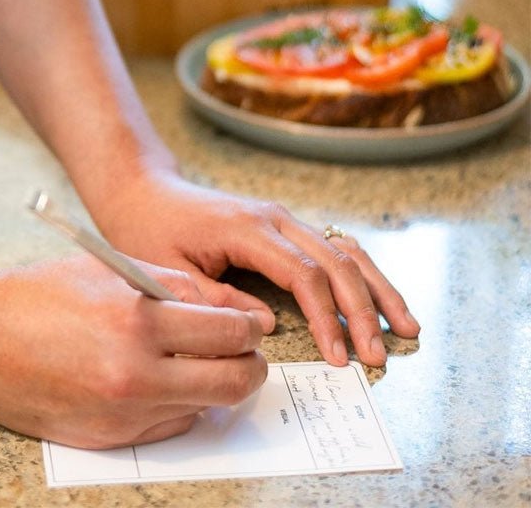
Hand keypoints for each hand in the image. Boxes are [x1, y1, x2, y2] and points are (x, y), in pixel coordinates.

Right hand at [0, 254, 266, 448]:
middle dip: (249, 364)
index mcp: (137, 321)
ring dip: (212, 386)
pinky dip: (176, 405)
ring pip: (205, 409)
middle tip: (242, 350)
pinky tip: (158, 380)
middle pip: (232, 382)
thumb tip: (224, 307)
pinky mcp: (108, 439)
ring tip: (195, 361)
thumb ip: (171, 285)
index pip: (229, 332)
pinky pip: (168, 428)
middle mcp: (136, 374)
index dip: (249, 326)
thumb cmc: (36, 294)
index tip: (250, 323)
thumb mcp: (106, 269)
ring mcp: (122, 414)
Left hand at [87, 171, 420, 368]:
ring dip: (377, 289)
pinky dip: (362, 274)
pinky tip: (381, 301)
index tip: (340, 356)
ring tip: (407, 328)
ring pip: (345, 250)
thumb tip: (264, 326)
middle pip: (335, 262)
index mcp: (247, 228)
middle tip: (380, 357)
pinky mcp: (284, 228)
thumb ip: (217, 299)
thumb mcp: (170, 271)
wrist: (143, 191)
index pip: (304, 273)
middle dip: (363, 311)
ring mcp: (283, 219)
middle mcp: (274, 218)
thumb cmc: (150, 230)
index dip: (327, 317)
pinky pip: (333, 247)